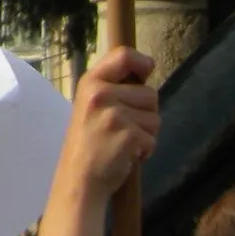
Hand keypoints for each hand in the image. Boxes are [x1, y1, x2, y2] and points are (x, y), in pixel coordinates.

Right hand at [61, 47, 158, 197]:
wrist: (79, 180)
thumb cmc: (88, 144)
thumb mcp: (91, 105)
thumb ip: (113, 87)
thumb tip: (147, 67)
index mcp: (91, 82)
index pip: (124, 55)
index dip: (142, 61)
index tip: (148, 69)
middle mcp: (102, 94)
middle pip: (150, 94)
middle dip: (145, 114)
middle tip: (123, 129)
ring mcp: (115, 115)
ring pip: (155, 118)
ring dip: (146, 134)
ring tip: (123, 143)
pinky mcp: (129, 136)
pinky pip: (153, 139)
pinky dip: (145, 152)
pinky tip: (127, 156)